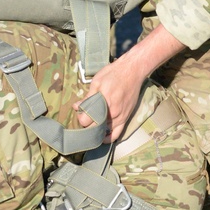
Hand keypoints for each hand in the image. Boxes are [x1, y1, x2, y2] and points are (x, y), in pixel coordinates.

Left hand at [78, 24, 187, 141]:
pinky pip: (117, 134)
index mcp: (103, 104)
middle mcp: (112, 114)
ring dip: (96, 132)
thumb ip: (88, 97)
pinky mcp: (126, 119)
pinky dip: (108, 138)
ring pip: (104, 133)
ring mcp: (120, 118)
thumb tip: (77, 107)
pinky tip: (102, 137)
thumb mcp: (97, 82)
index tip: (80, 110)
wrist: (133, 71)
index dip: (80, 117)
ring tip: (91, 125)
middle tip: (85, 115)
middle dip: (86, 124)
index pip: (86, 121)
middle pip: (94, 128)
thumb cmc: (113, 74)